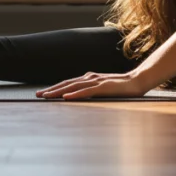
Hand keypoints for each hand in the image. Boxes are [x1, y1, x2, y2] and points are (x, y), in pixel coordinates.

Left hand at [36, 71, 152, 99]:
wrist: (138, 81)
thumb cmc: (122, 87)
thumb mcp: (103, 88)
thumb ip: (92, 89)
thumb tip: (80, 94)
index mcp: (89, 78)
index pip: (68, 83)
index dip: (54, 88)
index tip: (42, 93)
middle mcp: (90, 77)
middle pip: (67, 83)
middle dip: (51, 89)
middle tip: (37, 95)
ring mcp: (96, 81)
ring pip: (73, 86)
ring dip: (58, 91)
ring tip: (47, 96)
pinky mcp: (104, 87)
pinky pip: (86, 91)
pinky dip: (75, 94)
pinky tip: (67, 97)